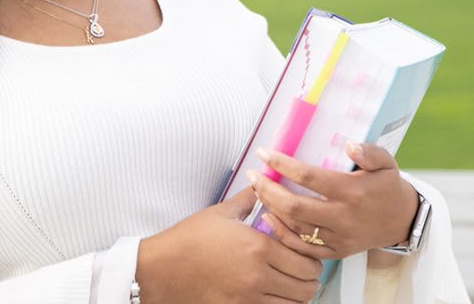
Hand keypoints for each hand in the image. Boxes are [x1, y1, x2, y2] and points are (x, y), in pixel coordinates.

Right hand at [136, 188, 321, 303]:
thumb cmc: (188, 240)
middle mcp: (257, 276)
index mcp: (258, 247)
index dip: (313, 259)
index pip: (307, 261)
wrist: (161, 269)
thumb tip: (264, 182)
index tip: (308, 255)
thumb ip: (250, 198)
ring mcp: (247, 299)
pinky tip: (274, 296)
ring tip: (291, 285)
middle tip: (304, 272)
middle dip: (310, 279)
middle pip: (306, 286)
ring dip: (298, 295)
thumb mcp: (222, 212)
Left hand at [247, 142, 419, 260]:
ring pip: (295, 226)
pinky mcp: (335, 252)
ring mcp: (338, 237)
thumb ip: (370, 152)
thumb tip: (349, 145)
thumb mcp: (387, 163)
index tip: (264, 153)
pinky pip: (302, 247)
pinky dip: (282, 233)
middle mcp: (343, 216)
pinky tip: (269, 218)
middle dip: (267, 189)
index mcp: (352, 191)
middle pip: (295, 206)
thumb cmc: (388, 188)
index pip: (309, 177)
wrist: (402, 221)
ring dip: (271, 208)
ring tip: (257, 191)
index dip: (283, 164)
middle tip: (252, 176)